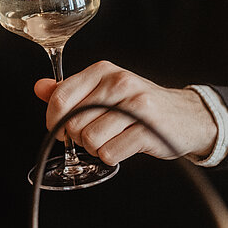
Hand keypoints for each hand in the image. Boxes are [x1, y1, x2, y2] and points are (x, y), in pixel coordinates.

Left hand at [34, 61, 216, 164]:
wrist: (188, 116)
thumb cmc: (140, 104)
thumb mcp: (103, 90)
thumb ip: (69, 90)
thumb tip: (39, 87)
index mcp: (103, 71)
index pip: (60, 97)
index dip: (53, 120)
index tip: (60, 130)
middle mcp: (119, 83)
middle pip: (72, 122)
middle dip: (78, 137)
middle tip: (96, 133)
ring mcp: (135, 106)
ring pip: (89, 140)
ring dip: (96, 148)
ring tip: (111, 139)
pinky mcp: (148, 129)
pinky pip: (109, 153)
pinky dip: (111, 156)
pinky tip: (124, 146)